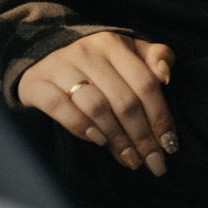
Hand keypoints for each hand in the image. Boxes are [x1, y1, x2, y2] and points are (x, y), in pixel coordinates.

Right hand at [16, 32, 177, 174]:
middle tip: (153, 162)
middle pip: (123, 100)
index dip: (160, 116)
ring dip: (117, 138)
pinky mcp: (36, 84)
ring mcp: (60, 68)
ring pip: (96, 106)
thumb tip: (165, 75)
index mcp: (113, 45)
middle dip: (142, 136)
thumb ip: (155, 56)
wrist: (41, 55)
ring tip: (130, 159)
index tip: (170, 144)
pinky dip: (81, 127)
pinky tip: (98, 142)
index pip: (145, 83)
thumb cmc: (96, 61)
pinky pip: (60, 108)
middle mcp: (87, 53)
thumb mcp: (128, 51)